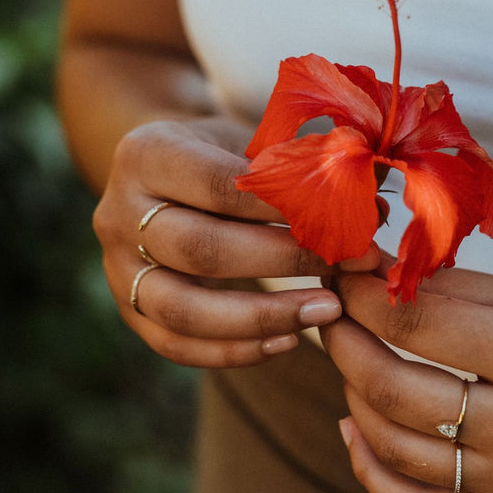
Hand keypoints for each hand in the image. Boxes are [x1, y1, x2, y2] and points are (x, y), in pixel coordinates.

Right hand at [94, 117, 374, 366]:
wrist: (161, 173)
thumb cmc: (223, 153)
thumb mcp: (253, 142)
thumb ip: (306, 169)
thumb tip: (377, 205)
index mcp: (146, 152)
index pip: (218, 188)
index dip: (282, 209)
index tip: (343, 224)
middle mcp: (117, 211)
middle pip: (199, 250)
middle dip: (280, 265)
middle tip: (345, 270)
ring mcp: (115, 267)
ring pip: (183, 309)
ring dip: (261, 317)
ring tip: (325, 312)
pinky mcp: (128, 310)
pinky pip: (177, 346)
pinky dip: (235, 350)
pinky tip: (289, 339)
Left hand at [323, 259, 492, 492]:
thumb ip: (458, 291)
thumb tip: (374, 273)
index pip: (412, 323)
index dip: (359, 293)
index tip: (338, 270)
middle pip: (391, 387)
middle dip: (342, 340)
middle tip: (329, 309)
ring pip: (393, 445)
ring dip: (351, 393)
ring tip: (347, 357)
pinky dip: (372, 467)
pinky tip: (353, 427)